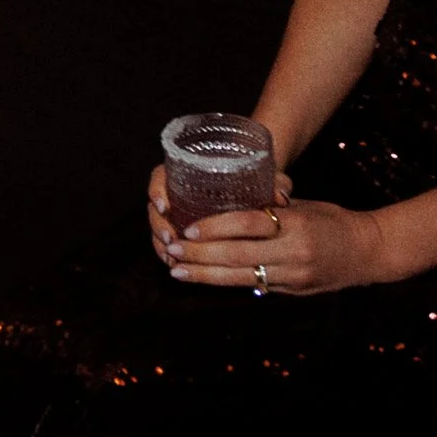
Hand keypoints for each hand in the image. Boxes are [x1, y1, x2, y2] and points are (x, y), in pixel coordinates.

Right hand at [147, 163, 293, 261]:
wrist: (250, 186)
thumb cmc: (252, 178)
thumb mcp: (263, 177)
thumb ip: (272, 182)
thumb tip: (281, 196)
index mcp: (186, 171)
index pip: (160, 177)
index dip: (157, 191)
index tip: (166, 206)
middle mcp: (176, 191)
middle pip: (155, 206)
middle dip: (158, 224)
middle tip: (170, 239)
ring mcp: (177, 211)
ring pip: (158, 226)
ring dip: (160, 243)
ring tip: (170, 258)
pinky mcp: (181, 229)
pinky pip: (167, 240)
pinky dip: (168, 253)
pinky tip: (175, 265)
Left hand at [147, 165, 383, 293]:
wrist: (369, 252)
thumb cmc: (331, 219)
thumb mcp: (302, 205)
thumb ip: (269, 206)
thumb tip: (228, 200)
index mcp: (295, 224)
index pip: (249, 224)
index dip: (216, 226)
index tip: (188, 227)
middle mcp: (294, 253)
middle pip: (238, 255)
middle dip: (201, 254)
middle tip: (172, 250)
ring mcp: (294, 276)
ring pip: (241, 277)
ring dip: (205, 275)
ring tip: (177, 270)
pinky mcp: (293, 291)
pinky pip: (254, 286)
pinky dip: (226, 282)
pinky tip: (204, 279)